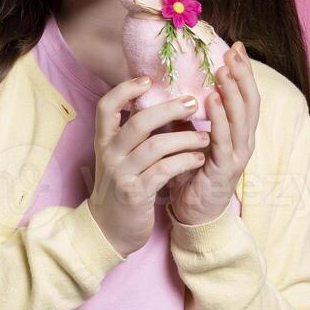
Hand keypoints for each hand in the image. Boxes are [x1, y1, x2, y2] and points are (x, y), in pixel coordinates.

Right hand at [86, 76, 211, 257]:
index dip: (124, 90)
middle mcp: (109, 154)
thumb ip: (130, 134)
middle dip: (168, 109)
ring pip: (155, 146)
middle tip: (193, 102)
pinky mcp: (136, 193)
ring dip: (185, 138)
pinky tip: (199, 158)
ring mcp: (121, 174)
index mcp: (104, 141)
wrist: (108, 230)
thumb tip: (157, 102)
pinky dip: (185, 161)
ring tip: (206, 136)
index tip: (148, 79)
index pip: (106, 107)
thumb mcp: (118, 157)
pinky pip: (164, 171)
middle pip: (138, 123)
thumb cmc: (120, 187)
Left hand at [167, 41, 259, 226]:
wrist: (192, 213)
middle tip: (234, 52)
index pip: (245, 95)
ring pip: (241, 118)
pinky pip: (224, 140)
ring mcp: (237, 155)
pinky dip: (219, 119)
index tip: (236, 46)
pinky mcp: (225, 170)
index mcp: (237, 131)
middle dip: (243, 75)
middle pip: (250, 101)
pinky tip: (212, 100)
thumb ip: (184, 114)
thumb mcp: (187, 136)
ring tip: (224, 70)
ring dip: (233, 92)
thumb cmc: (191, 173)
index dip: (243, 71)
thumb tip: (169, 84)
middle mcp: (243, 141)